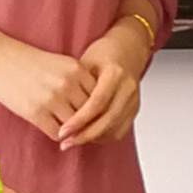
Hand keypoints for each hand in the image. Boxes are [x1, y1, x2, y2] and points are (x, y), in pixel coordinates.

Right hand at [0, 35, 95, 139]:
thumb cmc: (27, 60)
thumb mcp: (60, 63)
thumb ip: (77, 80)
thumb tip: (92, 105)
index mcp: (76, 69)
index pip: (99, 97)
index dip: (97, 108)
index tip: (93, 114)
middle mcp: (68, 83)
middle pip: (90, 113)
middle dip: (88, 122)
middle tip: (84, 128)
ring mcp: (52, 99)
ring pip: (75, 126)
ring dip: (73, 131)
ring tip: (70, 132)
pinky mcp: (35, 112)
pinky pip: (57, 133)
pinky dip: (58, 135)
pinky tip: (53, 130)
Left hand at [54, 18, 153, 148]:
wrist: (128, 49)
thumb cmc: (104, 53)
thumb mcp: (86, 62)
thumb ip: (77, 85)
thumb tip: (58, 110)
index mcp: (115, 74)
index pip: (97, 103)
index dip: (79, 120)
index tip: (63, 131)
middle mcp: (127, 88)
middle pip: (107, 120)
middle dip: (84, 135)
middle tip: (66, 142)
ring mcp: (133, 100)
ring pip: (114, 129)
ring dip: (93, 138)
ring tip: (73, 141)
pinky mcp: (135, 109)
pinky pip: (120, 130)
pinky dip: (104, 137)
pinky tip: (89, 137)